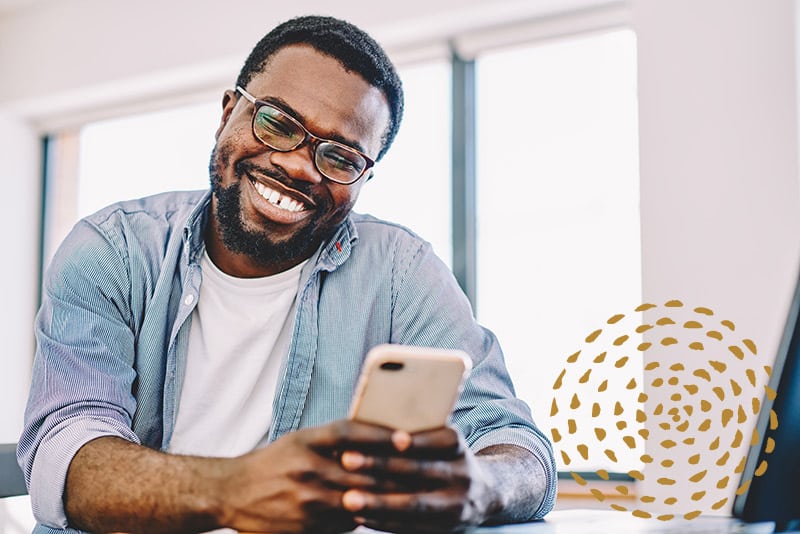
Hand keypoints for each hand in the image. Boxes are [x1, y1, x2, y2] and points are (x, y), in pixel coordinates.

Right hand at [218, 420, 398, 532]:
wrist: (231, 492)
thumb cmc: (274, 462)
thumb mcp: (300, 441)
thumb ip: (334, 442)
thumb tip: (378, 440)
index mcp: (307, 441)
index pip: (350, 433)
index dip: (381, 435)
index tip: (408, 438)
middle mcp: (307, 467)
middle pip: (362, 471)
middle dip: (395, 474)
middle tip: (425, 473)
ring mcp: (306, 499)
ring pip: (358, 500)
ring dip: (385, 499)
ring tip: (413, 495)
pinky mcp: (305, 525)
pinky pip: (345, 522)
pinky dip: (363, 517)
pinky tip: (379, 513)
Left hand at [338, 426, 499, 532]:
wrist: (484, 494)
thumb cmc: (445, 458)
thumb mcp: (441, 441)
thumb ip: (416, 435)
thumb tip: (371, 425)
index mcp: (457, 446)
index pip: (435, 441)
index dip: (415, 441)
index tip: (386, 437)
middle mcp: (461, 475)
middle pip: (418, 471)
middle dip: (380, 466)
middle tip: (346, 460)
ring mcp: (456, 505)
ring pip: (413, 504)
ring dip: (377, 502)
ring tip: (347, 499)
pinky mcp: (445, 529)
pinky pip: (411, 527)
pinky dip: (384, 521)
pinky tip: (360, 516)